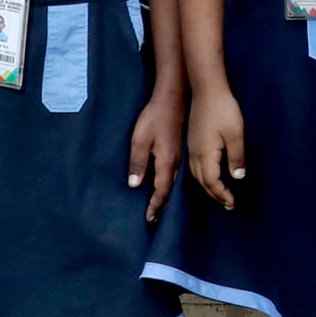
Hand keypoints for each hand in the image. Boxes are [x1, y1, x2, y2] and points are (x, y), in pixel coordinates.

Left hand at [128, 88, 184, 221]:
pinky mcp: (180, 148)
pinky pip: (176, 172)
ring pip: (174, 181)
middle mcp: (176, 161)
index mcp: (167, 161)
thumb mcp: (140, 140)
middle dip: (162, 205)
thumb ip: (138, 163)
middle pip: (170, 189)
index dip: (155, 205)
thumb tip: (135, 185)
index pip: (161, 190)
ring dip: (167, 195)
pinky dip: (171, 183)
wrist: (173, 97)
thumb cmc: (154, 117)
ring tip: (161, 206)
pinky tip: (168, 183)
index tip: (149, 219)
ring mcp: (180, 154)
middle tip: (155, 219)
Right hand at [189, 82, 247, 209]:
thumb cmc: (223, 110)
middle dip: (215, 195)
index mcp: (205, 154)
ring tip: (219, 194)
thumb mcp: (235, 134)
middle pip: (203, 182)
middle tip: (227, 204)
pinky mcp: (193, 141)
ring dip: (208, 186)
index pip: (212, 182)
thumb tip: (237, 178)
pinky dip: (203, 176)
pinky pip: (194, 166)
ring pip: (197, 175)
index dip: (222, 195)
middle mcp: (195, 154)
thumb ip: (237, 157)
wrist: (207, 90)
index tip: (232, 204)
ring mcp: (192, 147)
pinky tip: (209, 175)